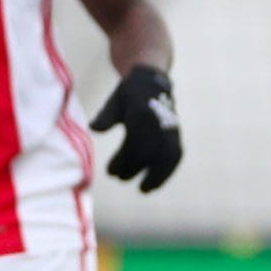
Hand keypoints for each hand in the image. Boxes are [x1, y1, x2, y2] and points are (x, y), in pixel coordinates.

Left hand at [88, 64, 181, 192]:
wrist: (153, 81)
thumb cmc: (129, 93)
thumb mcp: (115, 101)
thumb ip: (106, 116)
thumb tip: (94, 129)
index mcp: (142, 114)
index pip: (134, 143)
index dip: (123, 161)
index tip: (110, 172)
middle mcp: (158, 123)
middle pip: (147, 153)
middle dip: (133, 168)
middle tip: (119, 177)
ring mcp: (170, 129)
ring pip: (165, 158)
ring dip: (156, 176)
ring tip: (144, 189)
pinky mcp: (176, 135)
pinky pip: (174, 156)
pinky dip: (167, 171)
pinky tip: (156, 183)